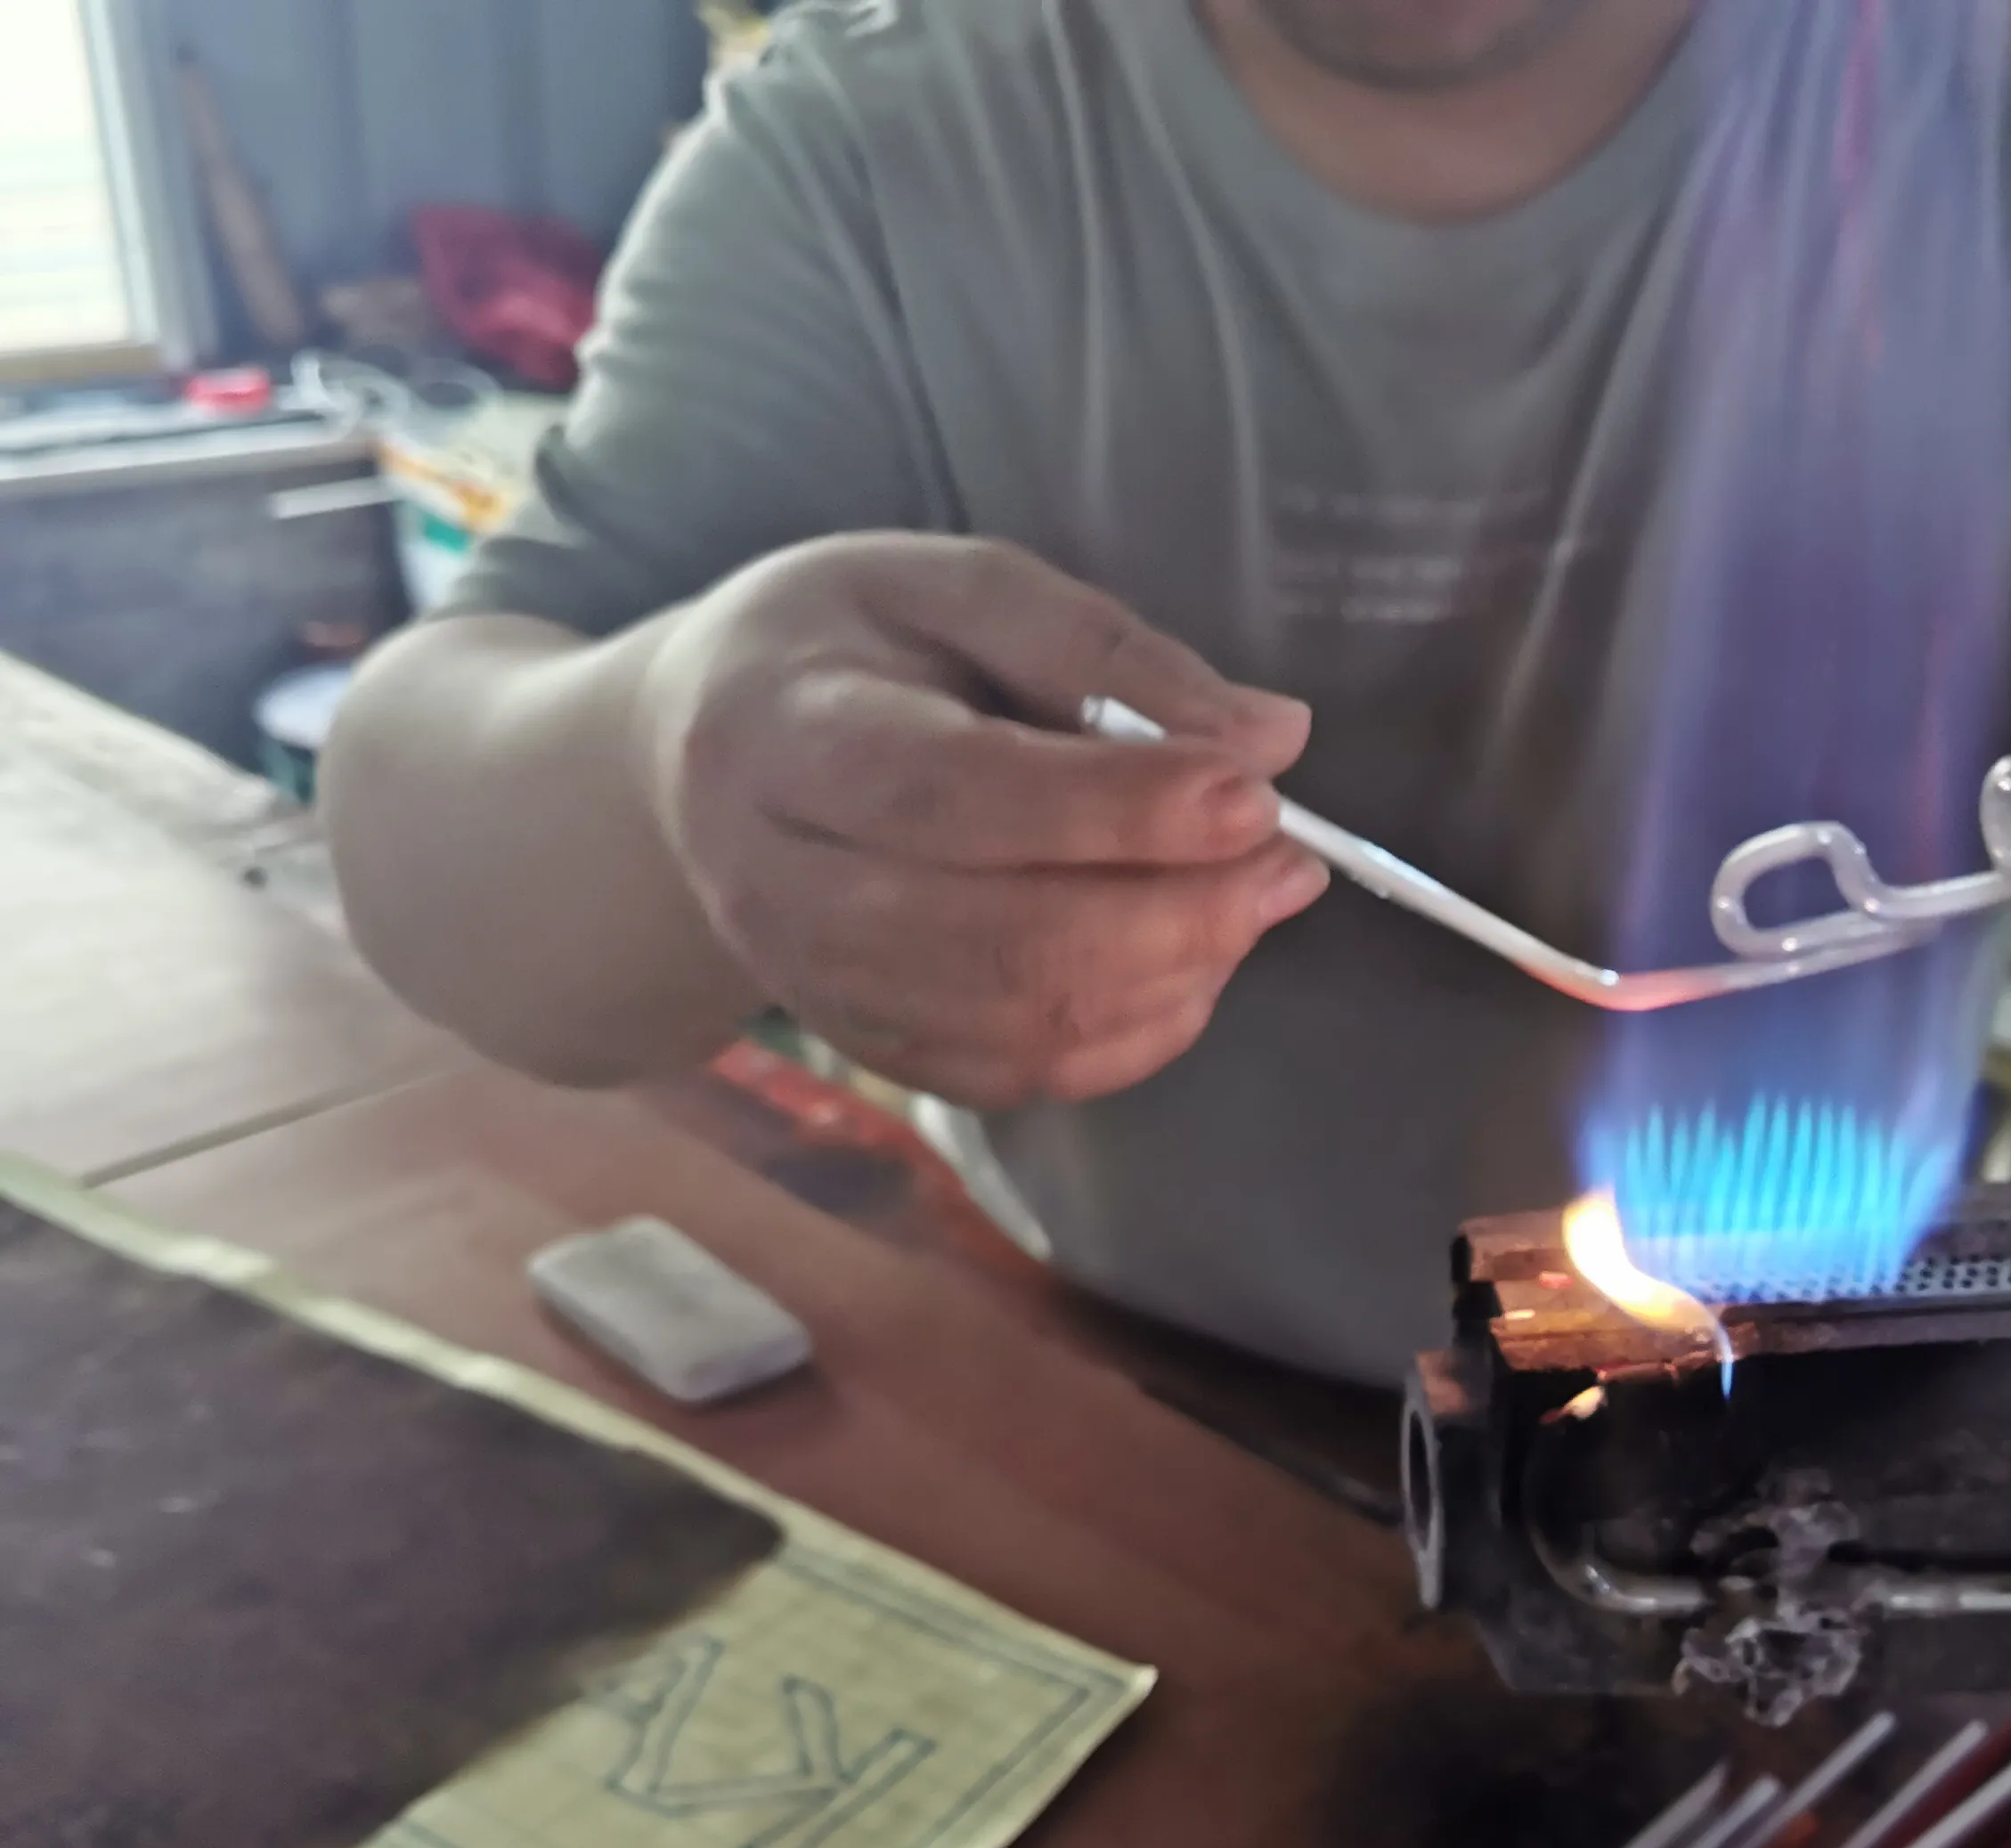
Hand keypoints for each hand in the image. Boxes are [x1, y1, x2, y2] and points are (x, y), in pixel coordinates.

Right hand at [636, 533, 1322, 1107]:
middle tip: (1289, 861)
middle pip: (1000, 938)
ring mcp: (819, 986)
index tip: (1254, 794)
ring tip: (1256, 901)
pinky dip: (1132, 1037)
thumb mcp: (955, 587)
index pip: (964, 794)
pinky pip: (1017, 1076)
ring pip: (1018, 1024)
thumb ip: (1104, 650)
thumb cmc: (849, 649)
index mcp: (788, 735)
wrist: (701, 759)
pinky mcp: (870, 1045)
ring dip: (1173, 976)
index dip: (1122, 808)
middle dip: (1178, 911)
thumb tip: (1269, 736)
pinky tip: (1191, 966)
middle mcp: (781, 883)